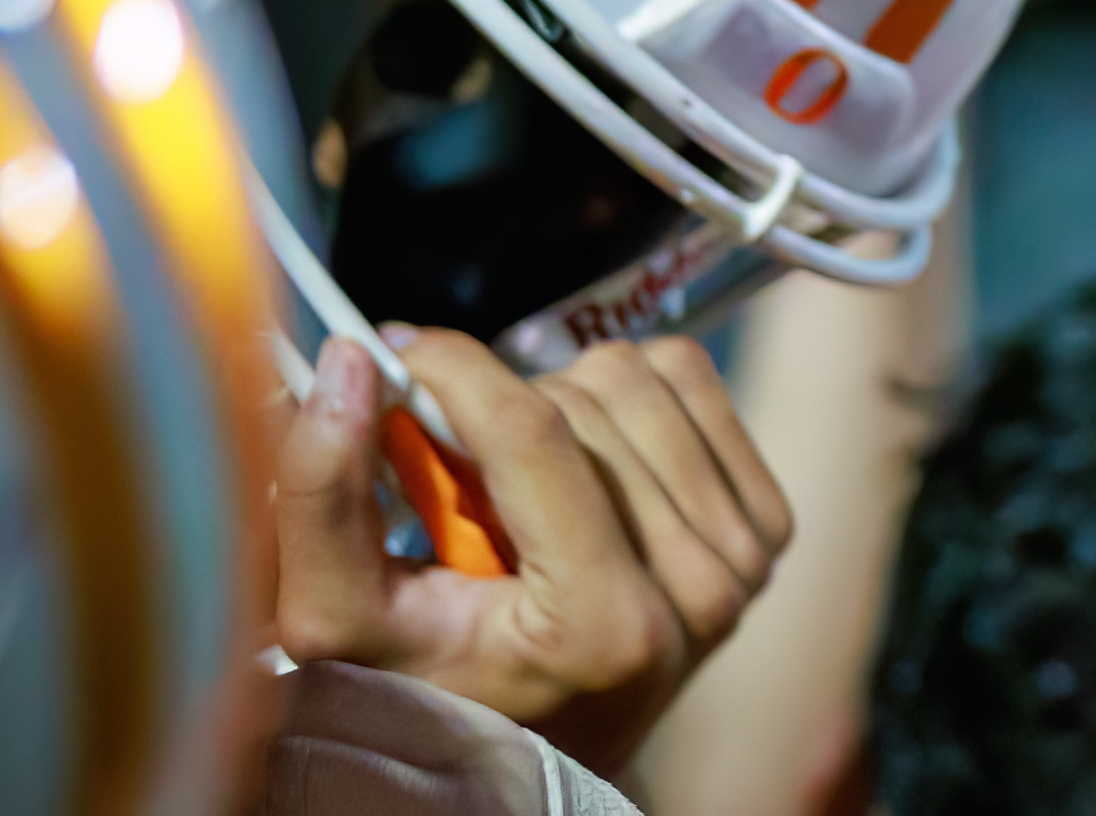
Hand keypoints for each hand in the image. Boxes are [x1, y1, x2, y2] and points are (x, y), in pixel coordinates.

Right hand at [273, 326, 796, 770]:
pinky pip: (693, 379)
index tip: (396, 349)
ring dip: (562, 400)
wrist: (539, 746)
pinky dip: (628, 395)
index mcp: (604, 627)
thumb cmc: (433, 692)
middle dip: (501, 409)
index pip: (535, 435)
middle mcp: (698, 593)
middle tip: (458, 466)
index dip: (454, 371)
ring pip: (643, 376)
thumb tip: (353, 361)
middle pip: (587, 401)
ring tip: (520, 479)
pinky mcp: (769, 523)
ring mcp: (745, 558)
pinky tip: (585, 461)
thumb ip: (326, 498)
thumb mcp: (344, 622)